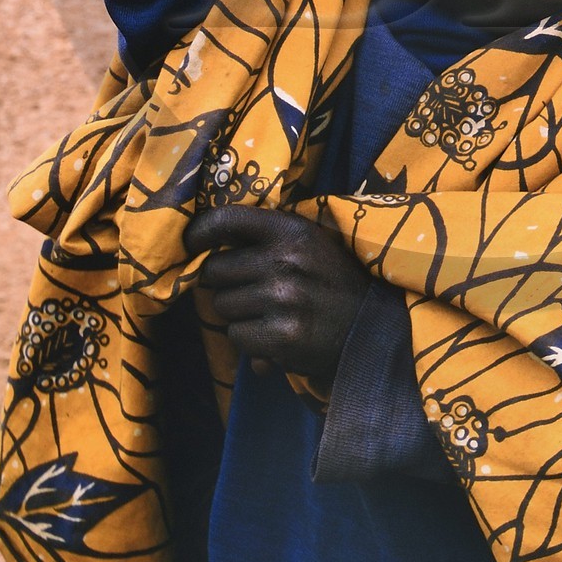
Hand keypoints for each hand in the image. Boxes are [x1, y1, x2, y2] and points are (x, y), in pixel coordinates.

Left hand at [185, 205, 371, 386]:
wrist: (370, 332)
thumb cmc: (331, 284)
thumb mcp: (309, 245)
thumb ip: (266, 237)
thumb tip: (203, 240)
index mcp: (292, 231)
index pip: (227, 219)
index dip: (200, 231)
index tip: (190, 242)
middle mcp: (285, 260)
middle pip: (215, 270)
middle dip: (225, 283)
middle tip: (250, 291)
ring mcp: (282, 299)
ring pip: (222, 306)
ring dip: (237, 314)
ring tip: (268, 315)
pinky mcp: (281, 336)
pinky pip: (236, 336)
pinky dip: (249, 341)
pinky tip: (273, 337)